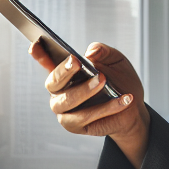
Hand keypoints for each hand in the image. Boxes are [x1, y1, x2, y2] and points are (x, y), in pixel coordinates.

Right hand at [29, 41, 149, 168]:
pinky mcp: (74, 125)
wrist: (133, 108)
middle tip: (76, 61)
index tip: (35, 43)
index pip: (47, 61)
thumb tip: (90, 52)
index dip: (39, 53)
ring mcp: (64, 109)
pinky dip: (103, 108)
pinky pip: (84, 117)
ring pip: (66, 101)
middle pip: (53, 82)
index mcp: (66, 71)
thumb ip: (103, 51)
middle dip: (63, 71)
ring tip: (102, 80)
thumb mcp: (115, 61)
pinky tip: (121, 100)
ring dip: (84, 90)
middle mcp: (60, 90)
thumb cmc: (120, 81)